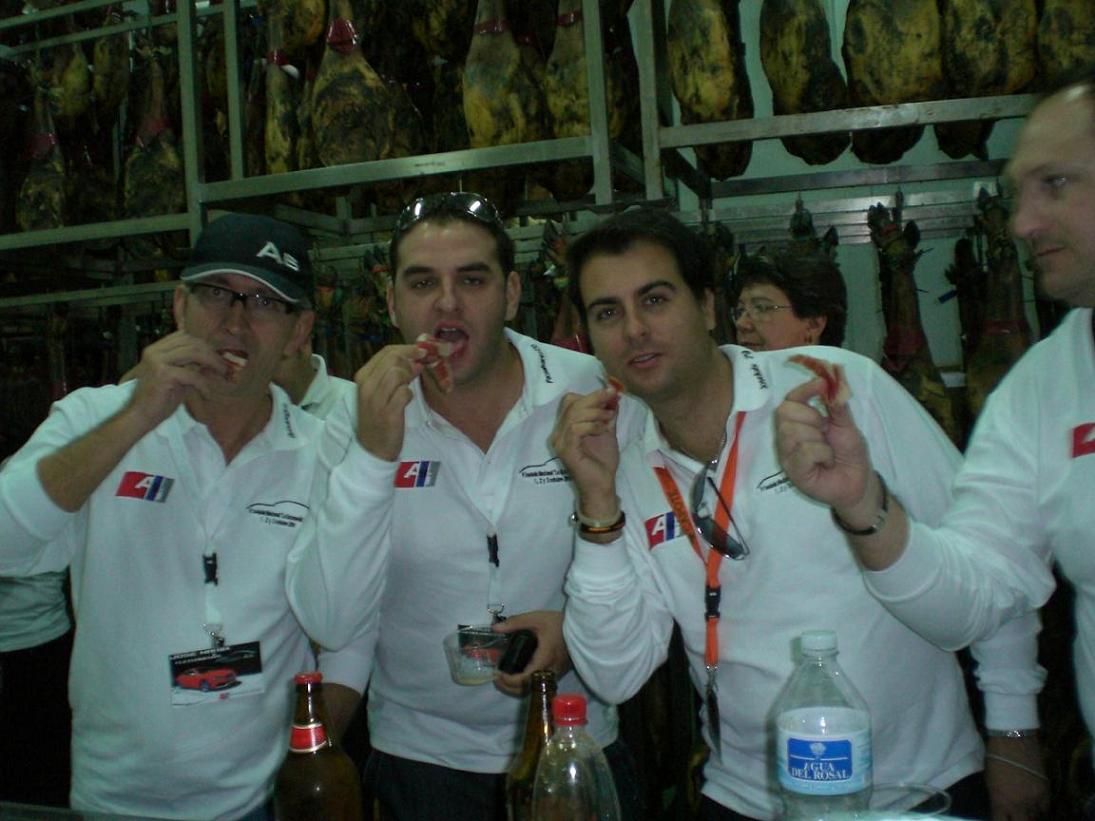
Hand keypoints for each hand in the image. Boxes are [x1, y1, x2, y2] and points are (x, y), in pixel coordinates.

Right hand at [123, 331, 224, 432]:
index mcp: (155, 349)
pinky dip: (204, 385)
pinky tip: (208, 395)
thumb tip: (212, 361)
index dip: (203, 344)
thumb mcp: (177, 378)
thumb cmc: (158, 400)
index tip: (216, 356)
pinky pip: (193, 375)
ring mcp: (158, 361)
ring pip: (194, 353)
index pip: (184, 336)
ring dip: (213, 363)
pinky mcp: (164, 374)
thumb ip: (190, 367)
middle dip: (211, 353)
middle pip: (191, 342)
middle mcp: (155, 351)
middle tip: (225, 366)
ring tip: (223, 374)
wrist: (140, 416)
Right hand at [351, 344, 426, 459]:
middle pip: (393, 359)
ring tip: (407, 388)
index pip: (385, 352)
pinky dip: (409, 395)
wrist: (372, 448)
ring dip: (408, 378)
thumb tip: (416, 359)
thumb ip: (393, 374)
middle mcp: (366, 386)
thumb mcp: (379, 391)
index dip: (407, 348)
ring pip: (397, 373)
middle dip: (410, 361)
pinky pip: (404, 393)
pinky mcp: (388, 413)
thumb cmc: (378, 417)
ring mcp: (376, 400)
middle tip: (418, 370)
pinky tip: (405, 402)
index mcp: (363, 377)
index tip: (422, 351)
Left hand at [493, 610, 571, 696]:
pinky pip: (541, 685)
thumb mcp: (536, 618)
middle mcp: (550, 671)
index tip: (498, 674)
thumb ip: (516, 623)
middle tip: (497, 679)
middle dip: (510, 687)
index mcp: (544, 659)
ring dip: (519, 687)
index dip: (509, 681)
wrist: (583, 627)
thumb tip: (495, 628)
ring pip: (535, 689)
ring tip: (506, 678)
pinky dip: (528, 684)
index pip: (525, 679)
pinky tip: (521, 674)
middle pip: (528, 689)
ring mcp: (556, 674)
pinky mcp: (559, 673)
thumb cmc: (560, 623)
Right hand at [549, 387, 620, 520]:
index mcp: (565, 427)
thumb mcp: (607, 432)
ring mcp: (560, 442)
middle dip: (594, 398)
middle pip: (571, 403)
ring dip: (595, 412)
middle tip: (612, 398)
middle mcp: (558, 433)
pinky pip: (576, 428)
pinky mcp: (566, 450)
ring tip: (609, 418)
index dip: (590, 394)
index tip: (610, 393)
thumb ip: (607, 414)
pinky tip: (603, 430)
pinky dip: (592, 425)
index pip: (570, 401)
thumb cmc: (603, 462)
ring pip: (574, 414)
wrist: (602, 486)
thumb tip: (613, 395)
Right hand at [774, 376, 873, 512]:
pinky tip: (826, 462)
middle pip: (784, 411)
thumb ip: (837, 403)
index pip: (790, 399)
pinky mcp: (792, 471)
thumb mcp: (846, 424)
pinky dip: (821, 454)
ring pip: (792, 431)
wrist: (859, 481)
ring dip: (819, 439)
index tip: (821, 385)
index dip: (803, 389)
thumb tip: (834, 374)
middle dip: (810, 417)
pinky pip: (802, 451)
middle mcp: (787, 435)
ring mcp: (787, 453)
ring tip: (827, 451)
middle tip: (824, 430)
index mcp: (799, 421)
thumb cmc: (850, 453)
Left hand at [985, 735, 1049, 820]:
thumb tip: (1000, 809)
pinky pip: (1045, 808)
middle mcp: (1019, 805)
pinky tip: (1036, 805)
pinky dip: (1040, 809)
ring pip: (1034, 817)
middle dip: (1018, 820)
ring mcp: (1035, 799)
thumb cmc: (995, 757)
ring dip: (1029, 815)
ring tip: (1025, 811)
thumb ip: (997, 799)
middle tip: (1015, 815)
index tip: (1001, 818)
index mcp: (1000, 801)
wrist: (1013, 740)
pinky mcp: (1046, 791)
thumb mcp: (990, 781)